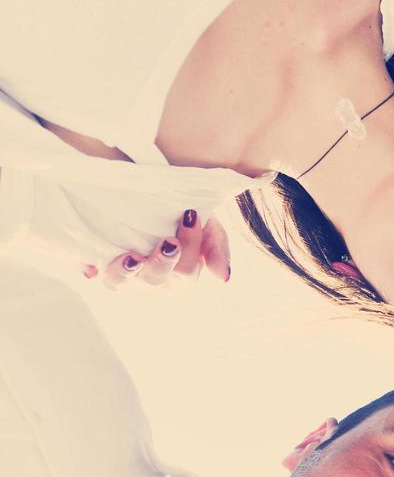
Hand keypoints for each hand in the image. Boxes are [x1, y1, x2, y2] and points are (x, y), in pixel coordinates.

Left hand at [83, 209, 230, 287]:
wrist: (152, 193)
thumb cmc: (180, 214)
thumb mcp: (206, 224)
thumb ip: (217, 247)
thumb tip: (223, 278)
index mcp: (178, 274)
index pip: (187, 272)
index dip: (192, 247)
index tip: (191, 216)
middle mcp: (149, 279)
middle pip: (156, 280)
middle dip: (164, 262)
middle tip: (170, 241)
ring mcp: (121, 273)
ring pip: (119, 283)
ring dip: (126, 273)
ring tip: (132, 258)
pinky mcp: (95, 261)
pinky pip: (87, 269)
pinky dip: (89, 269)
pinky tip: (92, 267)